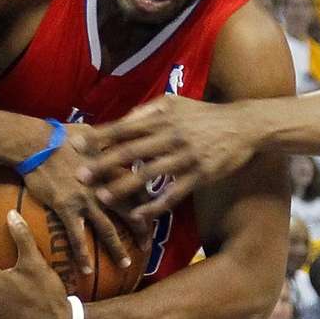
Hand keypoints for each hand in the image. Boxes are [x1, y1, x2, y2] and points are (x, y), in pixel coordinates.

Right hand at [24, 123, 139, 275]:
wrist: (35, 142)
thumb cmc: (61, 135)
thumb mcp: (92, 132)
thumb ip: (108, 139)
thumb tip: (118, 132)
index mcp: (112, 168)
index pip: (138, 189)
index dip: (148, 204)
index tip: (153, 215)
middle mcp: (104, 186)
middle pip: (130, 212)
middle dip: (141, 231)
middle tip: (148, 246)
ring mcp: (86, 199)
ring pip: (108, 229)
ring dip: (117, 248)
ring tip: (125, 264)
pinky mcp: (66, 207)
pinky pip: (76, 236)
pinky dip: (82, 254)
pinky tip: (85, 270)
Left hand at [73, 95, 256, 221]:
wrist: (242, 126)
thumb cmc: (203, 114)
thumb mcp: (175, 102)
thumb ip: (148, 110)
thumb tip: (122, 120)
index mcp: (162, 117)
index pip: (124, 127)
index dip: (99, 136)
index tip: (77, 144)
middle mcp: (171, 136)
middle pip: (131, 152)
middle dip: (103, 164)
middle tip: (79, 175)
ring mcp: (185, 157)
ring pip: (149, 175)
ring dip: (123, 187)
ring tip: (102, 197)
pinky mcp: (199, 175)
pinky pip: (173, 194)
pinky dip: (154, 206)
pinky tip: (137, 216)